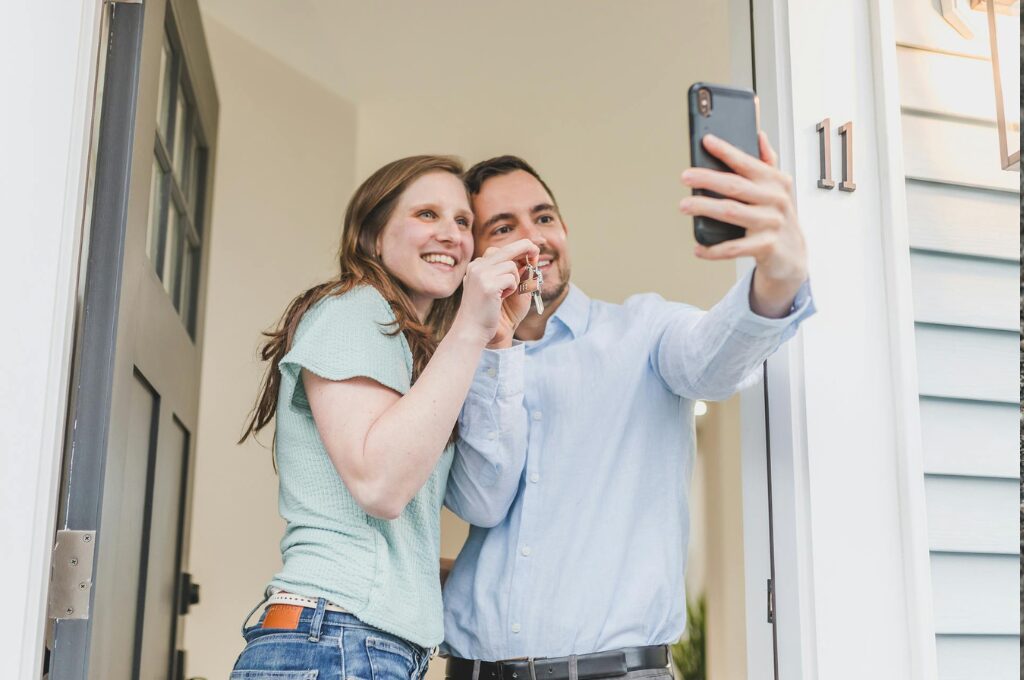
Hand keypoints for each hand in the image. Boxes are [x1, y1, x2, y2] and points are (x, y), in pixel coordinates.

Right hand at [451, 239, 539, 345]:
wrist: (474, 331)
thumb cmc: (489, 314)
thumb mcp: (502, 290)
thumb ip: (513, 275)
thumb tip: (531, 260)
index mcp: (477, 267)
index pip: (500, 250)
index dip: (518, 249)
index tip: (532, 251)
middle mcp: (477, 266)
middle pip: (507, 248)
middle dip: (526, 247)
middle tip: (536, 251)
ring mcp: (480, 274)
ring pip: (511, 265)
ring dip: (515, 281)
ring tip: (504, 295)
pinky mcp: (487, 284)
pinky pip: (511, 278)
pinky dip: (513, 289)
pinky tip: (501, 299)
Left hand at [679, 131, 807, 316]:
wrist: (793, 254)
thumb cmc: (778, 216)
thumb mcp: (778, 188)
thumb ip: (767, 162)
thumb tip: (759, 135)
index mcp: (775, 181)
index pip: (747, 162)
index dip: (726, 151)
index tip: (706, 141)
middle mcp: (775, 200)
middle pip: (735, 186)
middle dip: (708, 179)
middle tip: (685, 176)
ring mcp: (771, 223)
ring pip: (731, 212)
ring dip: (705, 207)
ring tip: (684, 205)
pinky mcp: (765, 246)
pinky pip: (734, 248)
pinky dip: (713, 249)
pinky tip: (698, 247)